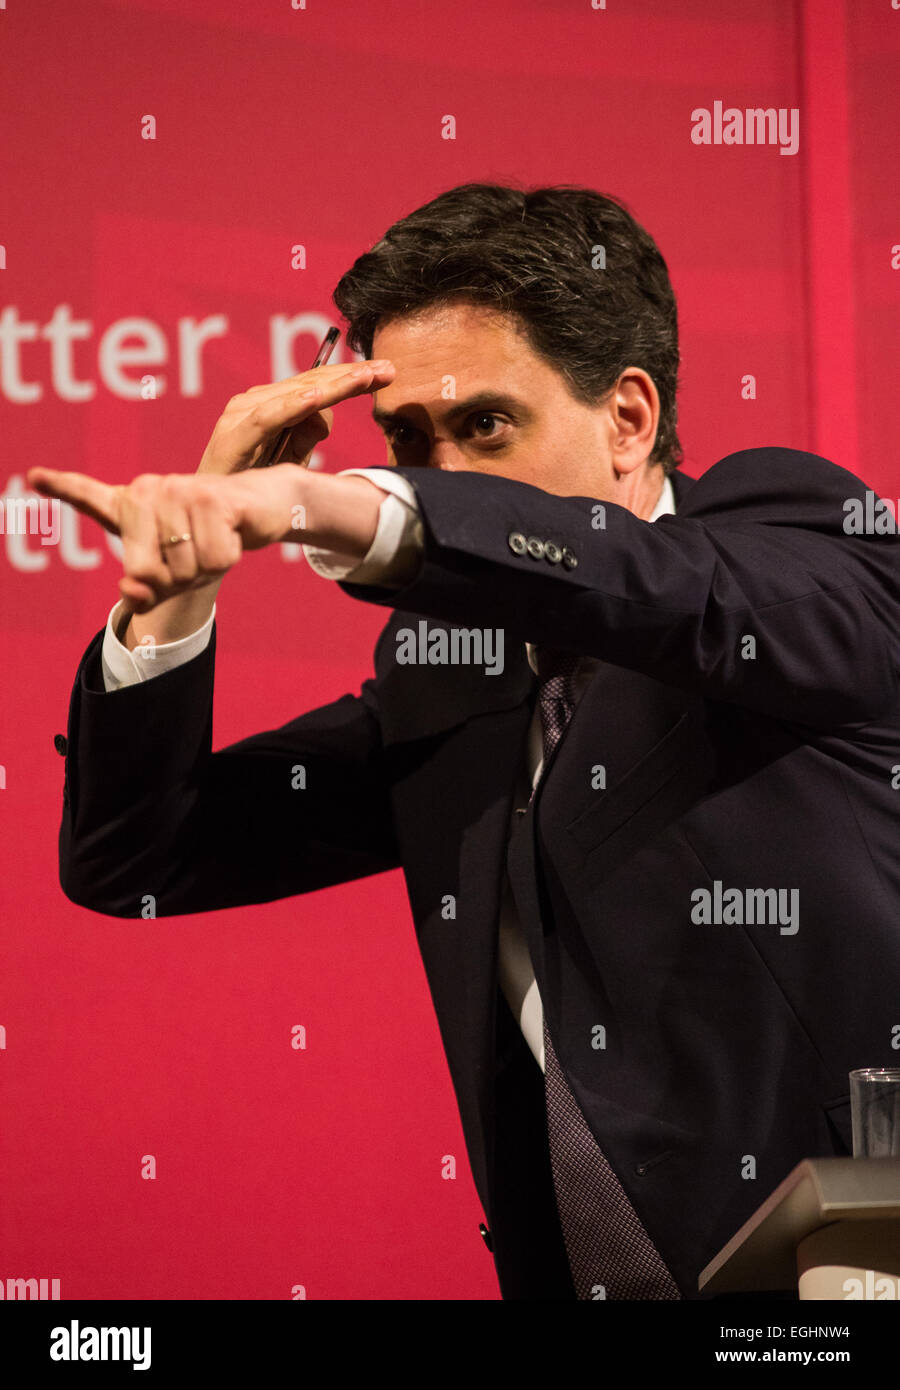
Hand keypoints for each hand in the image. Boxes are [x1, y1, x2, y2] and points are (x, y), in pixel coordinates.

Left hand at [26, 463, 313, 612]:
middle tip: (194, 554)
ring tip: (215, 541)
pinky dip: (229, 557)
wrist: (260, 507)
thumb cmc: (208, 539)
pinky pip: (215, 558)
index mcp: (130, 503)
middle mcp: (148, 490)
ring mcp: (180, 491)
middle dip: (177, 580)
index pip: (89, 495)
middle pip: (145, 572)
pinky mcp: (214, 499)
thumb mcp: (171, 570)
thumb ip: (144, 587)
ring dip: (207, 569)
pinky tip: (232, 533)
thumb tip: (131, 594)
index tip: (35, 477)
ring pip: (184, 570)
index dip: (62, 486)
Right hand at [198, 358, 395, 474]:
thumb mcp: (288, 461)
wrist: (214, 514)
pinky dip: (292, 406)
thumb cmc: (251, 487)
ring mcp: (241, 415)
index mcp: (271, 405)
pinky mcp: (233, 436)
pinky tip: (317, 399)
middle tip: (388, 370)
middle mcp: (254, 403)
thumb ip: (306, 436)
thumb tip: (326, 412)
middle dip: (351, 376)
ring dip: (332, 385)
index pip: (318, 384)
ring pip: (294, 394)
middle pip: (311, 383)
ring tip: (363, 378)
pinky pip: (268, 418)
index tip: (388, 372)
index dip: (352, 377)